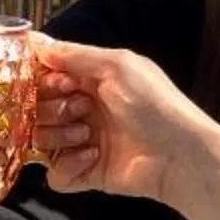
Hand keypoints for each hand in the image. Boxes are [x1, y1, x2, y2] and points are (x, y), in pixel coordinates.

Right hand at [33, 40, 217, 203]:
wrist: (181, 155)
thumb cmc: (155, 105)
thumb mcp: (118, 66)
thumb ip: (76, 55)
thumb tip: (39, 44)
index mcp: (93, 81)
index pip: (47, 77)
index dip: (43, 79)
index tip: (58, 83)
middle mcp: (85, 110)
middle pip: (38, 108)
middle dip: (52, 108)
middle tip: (80, 108)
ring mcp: (84, 143)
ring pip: (41, 140)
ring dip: (59, 135)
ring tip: (87, 134)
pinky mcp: (88, 173)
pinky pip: (56, 175)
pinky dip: (67, 166)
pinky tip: (93, 157)